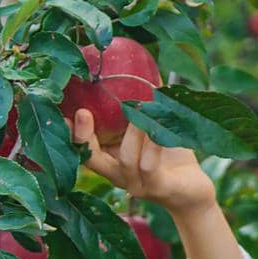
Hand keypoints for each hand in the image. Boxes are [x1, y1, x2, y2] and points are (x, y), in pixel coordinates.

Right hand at [68, 109, 215, 215]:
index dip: (71, 131)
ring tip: (140, 110)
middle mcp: (118, 174)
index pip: (82, 147)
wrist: (193, 191)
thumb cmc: (168, 155)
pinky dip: (153, 144)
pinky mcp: (158, 187)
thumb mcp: (150, 129)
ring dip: (131, 132)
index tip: (64, 110)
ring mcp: (136, 184)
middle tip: (83, 112)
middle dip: (83, 135)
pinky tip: (159, 128)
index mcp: (110, 159)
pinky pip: (149, 166)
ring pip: (124, 159)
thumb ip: (140, 107)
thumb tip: (140, 67)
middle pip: (90, 158)